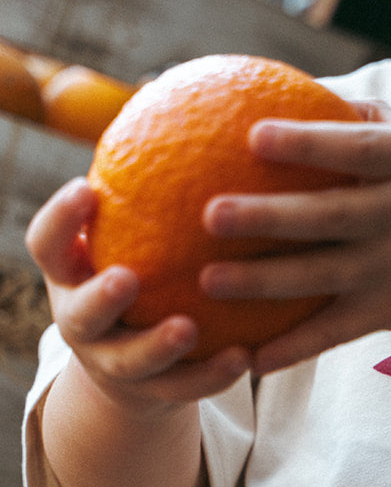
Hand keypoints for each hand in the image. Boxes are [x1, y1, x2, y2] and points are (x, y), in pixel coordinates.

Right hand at [26, 178, 251, 413]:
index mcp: (71, 274)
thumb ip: (152, 180)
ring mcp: (113, 364)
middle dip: (98, 297)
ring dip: (156, 346)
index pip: (48, 244)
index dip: (60, 221)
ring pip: (129, 361)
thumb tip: (179, 90)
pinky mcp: (155, 396)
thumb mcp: (136, 231)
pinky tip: (247, 357)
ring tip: (188, 328)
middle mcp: (82, 321)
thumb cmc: (143, 270)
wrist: (141, 365)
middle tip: (127, 277)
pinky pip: (184, 389)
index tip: (86, 189)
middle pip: (78, 313)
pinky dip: (211, 375)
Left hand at [197, 105, 390, 373]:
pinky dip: (293, 349)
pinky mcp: (390, 312)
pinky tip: (249, 359)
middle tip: (209, 214)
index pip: (355, 150)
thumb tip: (287, 86)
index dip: (306, 145)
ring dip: (263, 283)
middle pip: (328, 218)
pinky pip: (333, 333)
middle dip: (268, 217)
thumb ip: (366, 121)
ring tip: (207, 282)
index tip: (252, 136)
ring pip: (321, 277)